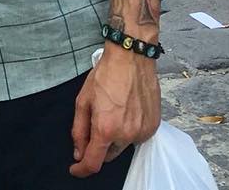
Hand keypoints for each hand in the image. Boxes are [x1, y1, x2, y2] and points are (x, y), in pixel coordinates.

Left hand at [70, 48, 160, 177]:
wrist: (131, 58)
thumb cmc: (105, 76)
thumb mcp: (83, 100)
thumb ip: (79, 130)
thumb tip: (78, 152)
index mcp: (106, 128)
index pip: (93, 162)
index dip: (82, 169)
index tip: (75, 169)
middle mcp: (126, 135)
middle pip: (108, 155)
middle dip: (98, 146)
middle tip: (95, 123)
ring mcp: (142, 132)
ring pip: (123, 146)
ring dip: (114, 137)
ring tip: (113, 111)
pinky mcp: (153, 127)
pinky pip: (136, 137)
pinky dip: (128, 130)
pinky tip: (125, 111)